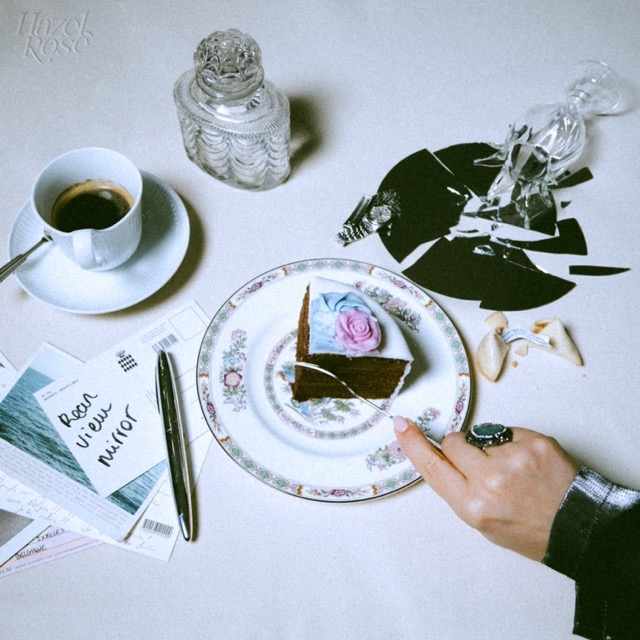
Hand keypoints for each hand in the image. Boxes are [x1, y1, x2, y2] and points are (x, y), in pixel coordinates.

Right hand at [393, 417, 578, 560]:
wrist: (578, 528)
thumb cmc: (530, 529)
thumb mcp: (483, 522)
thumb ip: (460, 488)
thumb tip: (445, 455)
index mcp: (473, 505)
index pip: (432, 466)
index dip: (413, 444)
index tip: (402, 425)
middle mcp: (489, 481)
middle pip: (453, 442)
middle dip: (461, 448)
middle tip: (481, 463)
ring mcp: (513, 459)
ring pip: (481, 435)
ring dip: (490, 447)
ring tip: (514, 470)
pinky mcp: (534, 442)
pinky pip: (508, 431)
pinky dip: (514, 444)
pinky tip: (529, 463)